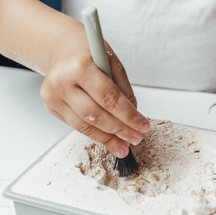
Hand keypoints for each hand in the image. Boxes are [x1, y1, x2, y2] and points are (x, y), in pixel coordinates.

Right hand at [40, 29, 149, 157]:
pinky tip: (108, 138)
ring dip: (107, 138)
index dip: (129, 116)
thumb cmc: (88, 52)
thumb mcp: (112, 62)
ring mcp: (52, 96)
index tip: (143, 126)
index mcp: (80, 66)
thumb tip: (134, 117)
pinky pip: (76, 125)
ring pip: (84, 125)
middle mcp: (62, 81)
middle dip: (120, 130)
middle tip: (136, 138)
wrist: (61, 46)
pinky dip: (95, 133)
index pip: (109, 98)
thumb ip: (123, 89)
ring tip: (123, 145)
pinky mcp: (51, 106)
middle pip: (96, 115)